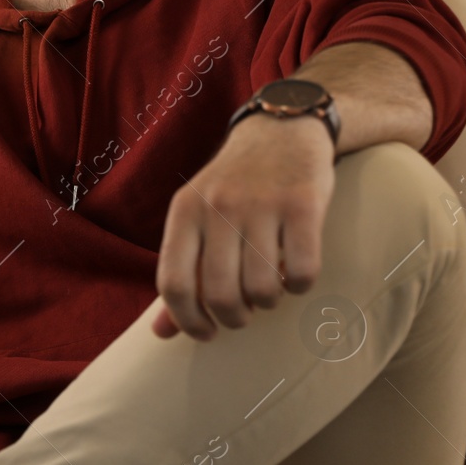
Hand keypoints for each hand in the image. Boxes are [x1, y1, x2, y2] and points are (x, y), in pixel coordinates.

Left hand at [153, 114, 335, 339]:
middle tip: (243, 314)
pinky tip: (295, 276)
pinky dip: (299, 286)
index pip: (173, 283)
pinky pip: (302, 270)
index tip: (206, 333)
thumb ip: (182, 273)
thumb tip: (161, 333)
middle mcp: (218, 206)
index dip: (187, 320)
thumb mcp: (196, 219)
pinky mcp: (304, 203)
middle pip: (220, 293)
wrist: (281, 130)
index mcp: (184, 212)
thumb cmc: (233, 187)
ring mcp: (261, 204)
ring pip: (262, 288)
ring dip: (268, 303)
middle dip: (234, 318)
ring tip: (268, 291)